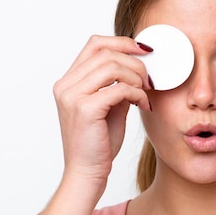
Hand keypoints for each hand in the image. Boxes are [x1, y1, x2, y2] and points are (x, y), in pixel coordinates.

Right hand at [53, 35, 151, 184]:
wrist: (87, 172)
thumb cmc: (98, 143)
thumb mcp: (109, 107)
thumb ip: (117, 85)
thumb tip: (138, 69)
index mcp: (68, 82)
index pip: (94, 44)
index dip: (121, 42)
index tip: (144, 50)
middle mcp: (66, 85)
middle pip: (105, 52)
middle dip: (134, 61)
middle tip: (149, 77)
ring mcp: (73, 96)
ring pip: (113, 67)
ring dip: (136, 77)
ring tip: (146, 92)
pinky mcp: (85, 108)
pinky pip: (119, 88)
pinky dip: (137, 93)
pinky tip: (143, 104)